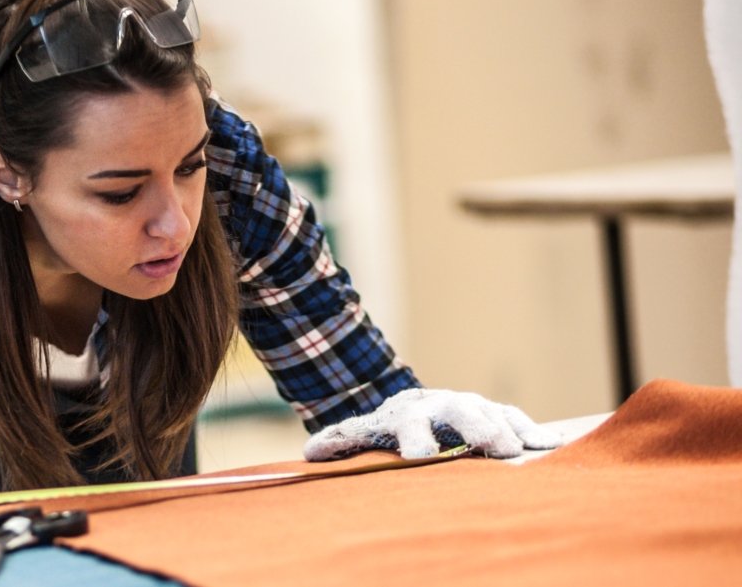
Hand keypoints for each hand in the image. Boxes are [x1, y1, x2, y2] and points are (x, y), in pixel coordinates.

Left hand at [303, 388, 561, 460]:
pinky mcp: (495, 413)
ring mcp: (471, 407)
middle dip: (478, 428)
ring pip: (492, 413)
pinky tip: (552, 445)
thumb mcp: (363, 431)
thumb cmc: (388, 427)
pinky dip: (533, 430)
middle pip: (460, 412)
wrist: (414, 405)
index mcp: (406, 413)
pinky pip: (517, 418)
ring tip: (525, 450)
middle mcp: (442, 406)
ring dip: (510, 430)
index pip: (409, 424)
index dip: (415, 439)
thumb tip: (308, 456)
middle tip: (494, 448)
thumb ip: (340, 441)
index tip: (421, 457)